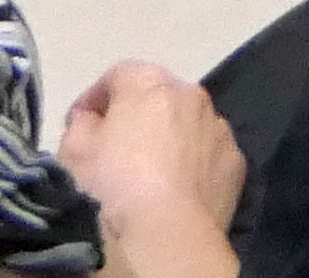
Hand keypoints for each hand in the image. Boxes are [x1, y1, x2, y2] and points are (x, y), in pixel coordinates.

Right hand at [57, 62, 245, 274]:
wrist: (169, 232)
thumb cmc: (115, 185)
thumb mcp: (73, 151)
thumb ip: (80, 124)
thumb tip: (91, 120)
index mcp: (148, 82)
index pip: (116, 76)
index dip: (94, 100)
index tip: (81, 125)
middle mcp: (190, 94)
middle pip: (156, 97)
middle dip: (136, 117)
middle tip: (115, 150)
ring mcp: (217, 126)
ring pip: (186, 124)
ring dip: (169, 138)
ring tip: (150, 174)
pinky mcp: (235, 160)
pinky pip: (207, 153)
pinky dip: (194, 163)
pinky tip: (178, 189)